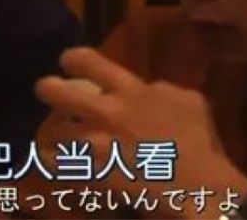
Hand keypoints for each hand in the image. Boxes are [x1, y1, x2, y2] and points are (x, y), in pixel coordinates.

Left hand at [35, 47, 246, 218]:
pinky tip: (54, 164)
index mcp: (130, 90)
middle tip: (46, 91)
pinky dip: (52, 163)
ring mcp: (96, 144)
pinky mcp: (91, 173)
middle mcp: (106, 112)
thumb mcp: (190, 102)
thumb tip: (148, 89)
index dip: (72, 58)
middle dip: (46, 88)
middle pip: (55, 92)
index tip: (67, 61)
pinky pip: (56, 166)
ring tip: (53, 136)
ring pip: (52, 131)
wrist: (200, 187)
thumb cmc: (200, 144)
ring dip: (52, 132)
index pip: (89, 61)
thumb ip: (161, 91)